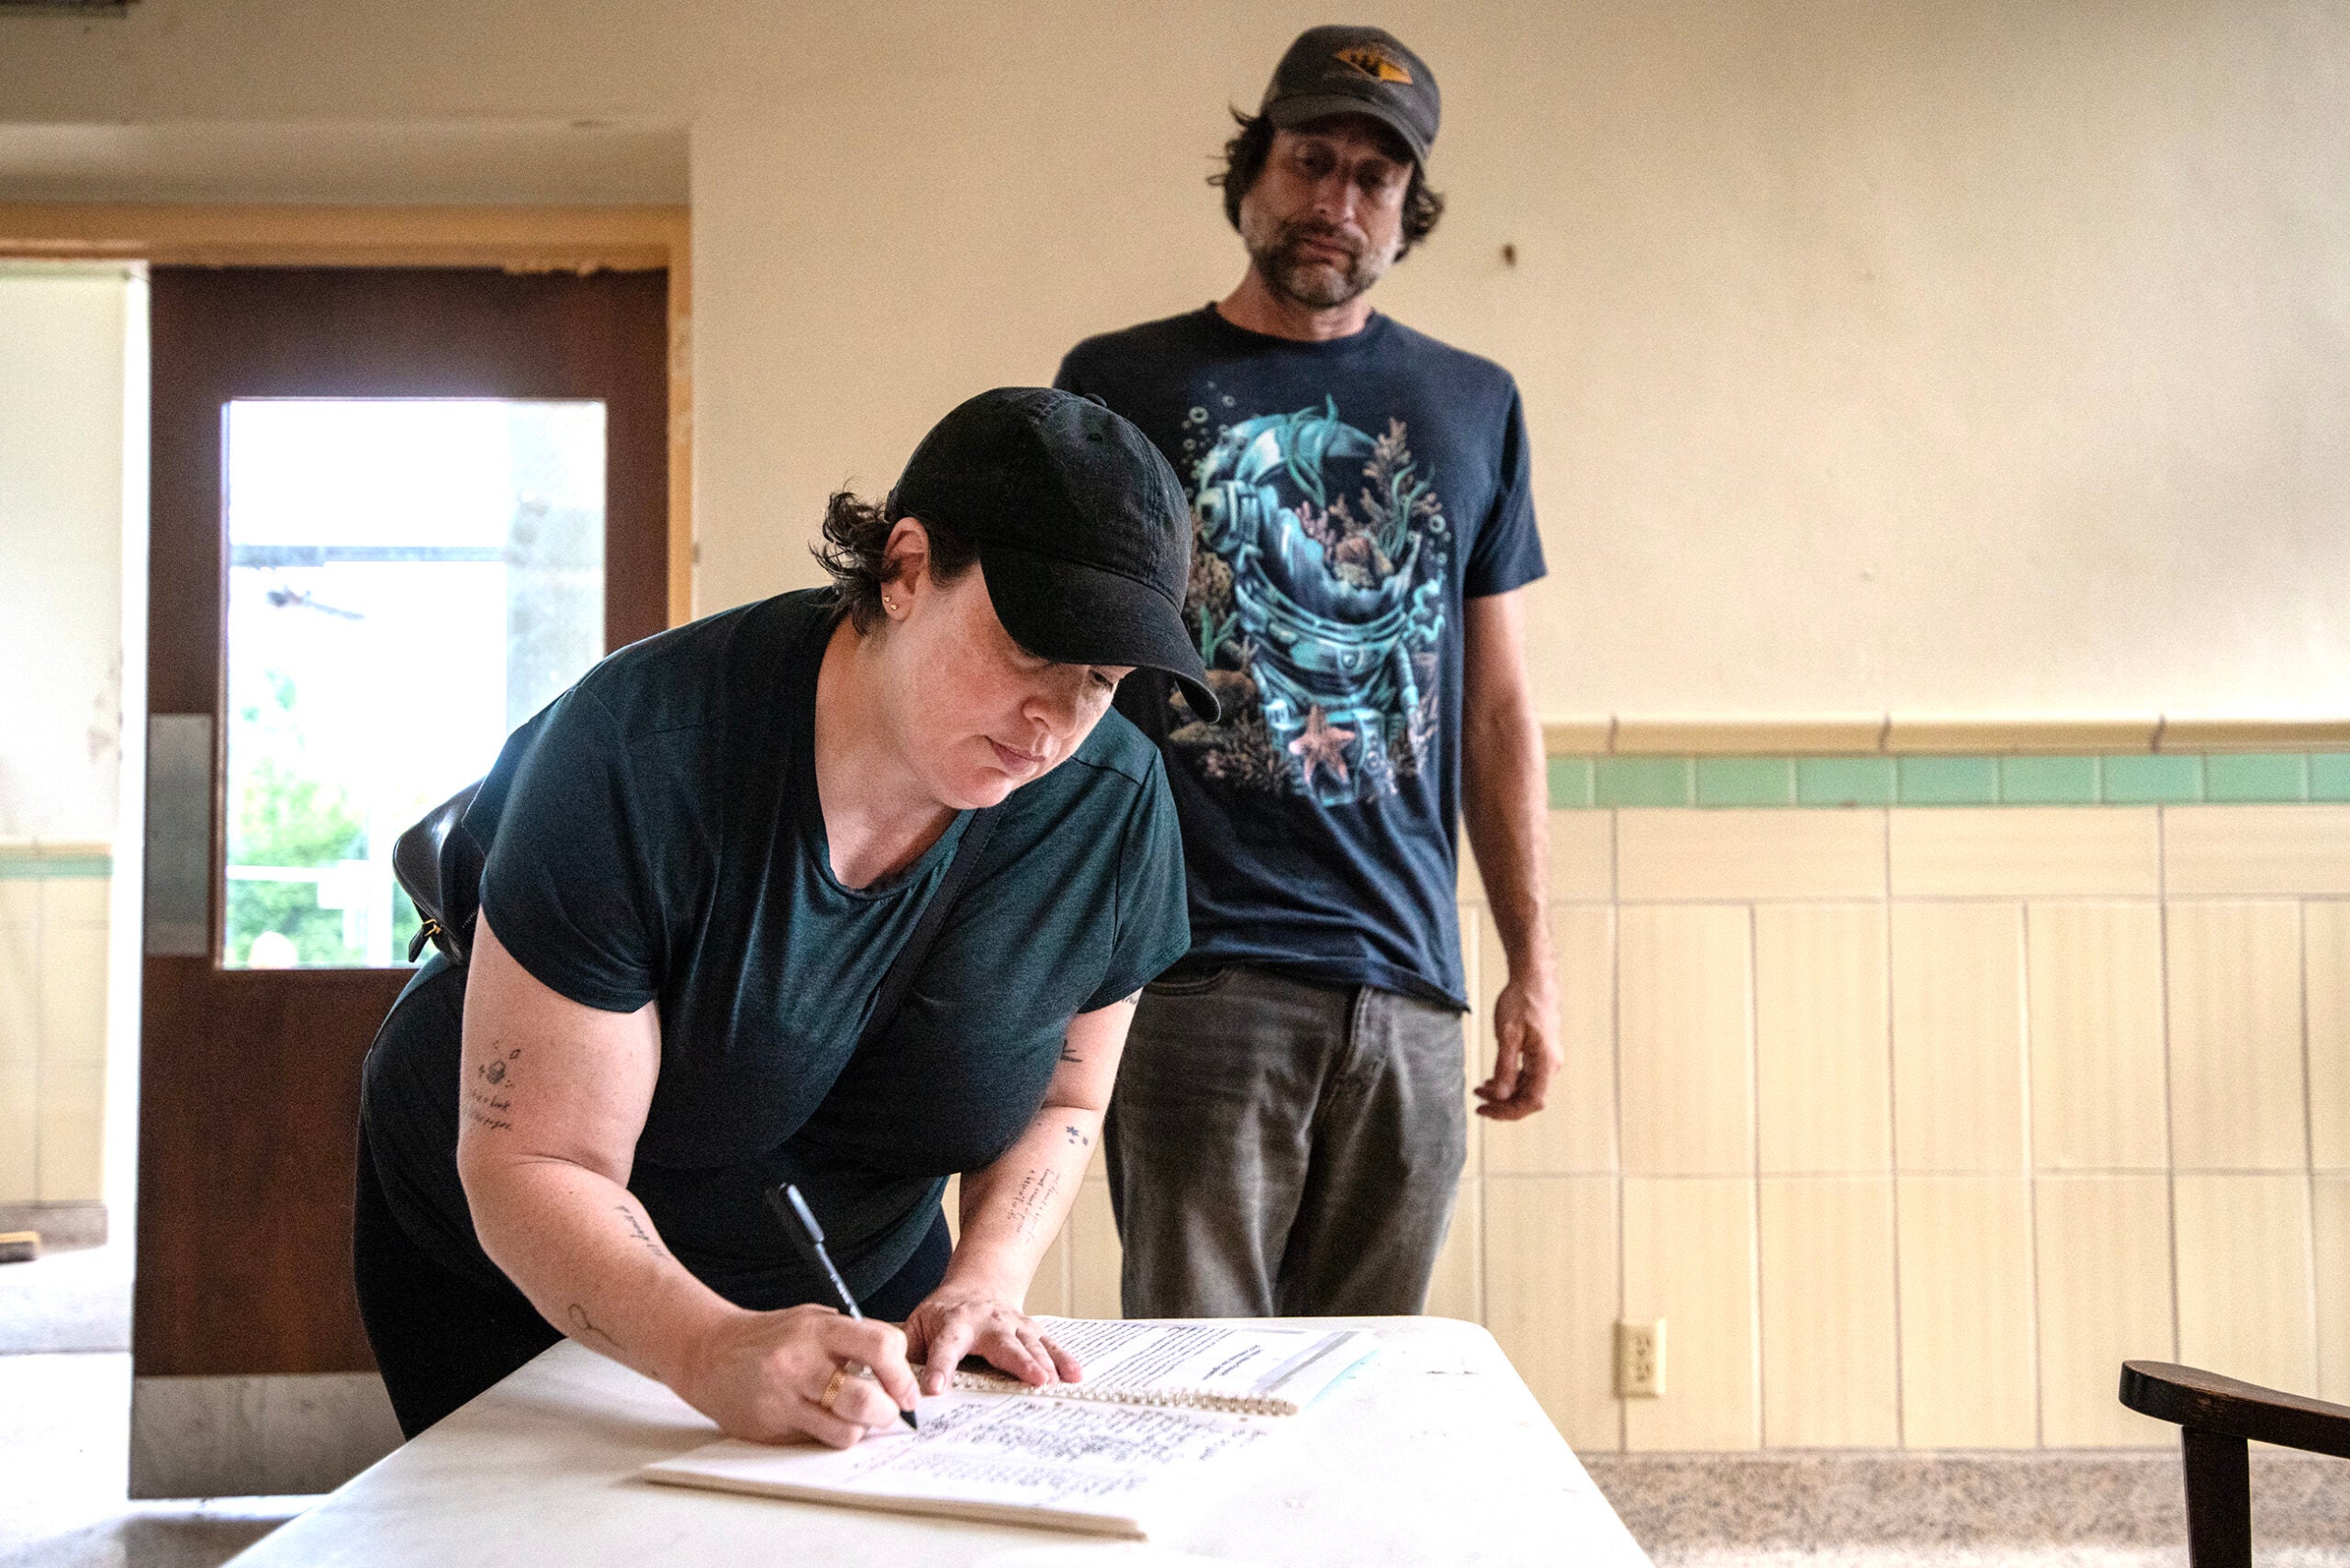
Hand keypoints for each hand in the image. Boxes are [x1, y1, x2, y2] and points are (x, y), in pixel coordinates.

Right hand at [674, 1303, 918, 1448]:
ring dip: (861, 1429)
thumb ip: (852, 1338)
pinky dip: (832, 1435)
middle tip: (889, 1410)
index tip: (906, 1388)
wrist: (710, 1353)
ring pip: (846, 1430)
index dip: (902, 1373)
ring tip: (855, 1418)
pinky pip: (819, 1440)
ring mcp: (785, 1396)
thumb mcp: (813, 1320)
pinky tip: (824, 1422)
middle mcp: (803, 1361)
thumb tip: (899, 1366)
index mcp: (820, 1329)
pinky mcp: (772, 1423)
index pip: (882, 1346)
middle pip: (867, 1399)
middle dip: (889, 1411)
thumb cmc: (771, 1337)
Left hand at [903, 1287, 1082, 1395]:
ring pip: (1030, 1344)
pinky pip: (1049, 1345)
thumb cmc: (944, 1312)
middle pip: (1002, 1344)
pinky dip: (1063, 1359)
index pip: (944, 1346)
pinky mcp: (1030, 1331)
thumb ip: (906, 1354)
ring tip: (1053, 1383)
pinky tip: (1075, 1375)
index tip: (936, 1389)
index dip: (940, 1367)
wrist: (980, 1282)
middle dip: (1017, 1362)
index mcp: (952, 1323)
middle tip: (1031, 1380)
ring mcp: (1013, 1325)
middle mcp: (987, 1322)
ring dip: (1044, 1363)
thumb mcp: (916, 1325)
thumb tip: (891, 1386)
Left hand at [1472, 973, 1560, 1120]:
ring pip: (1526, 1088)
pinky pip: (1526, 1075)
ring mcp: (1546, 1059)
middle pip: (1529, 1098)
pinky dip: (1509, 1081)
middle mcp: (1550, 1064)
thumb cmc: (1522, 1001)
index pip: (1532, 1101)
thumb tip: (1502, 1095)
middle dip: (1502, 1104)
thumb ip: (1505, 1067)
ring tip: (1480, 1091)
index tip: (1485, 1110)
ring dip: (1504, 1093)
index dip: (1508, 1111)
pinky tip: (1492, 1080)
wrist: (1533, 979)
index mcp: (1546, 1062)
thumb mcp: (1507, 1035)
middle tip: (1478, 1103)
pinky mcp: (1540, 1052)